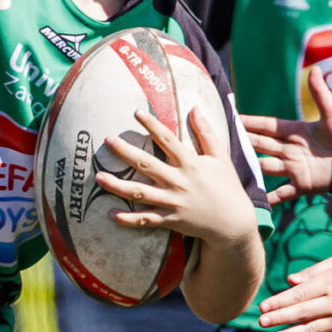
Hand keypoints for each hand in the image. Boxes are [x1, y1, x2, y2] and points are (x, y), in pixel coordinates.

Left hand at [94, 108, 255, 244]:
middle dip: (125, 151)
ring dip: (117, 186)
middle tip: (107, 140)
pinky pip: (146, 219)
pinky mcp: (170, 220)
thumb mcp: (220, 157)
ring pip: (139, 193)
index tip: (136, 112)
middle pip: (146, 164)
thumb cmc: (227, 186)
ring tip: (99, 177)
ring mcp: (173, 202)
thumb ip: (206, 133)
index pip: (168, 140)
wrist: (233, 222)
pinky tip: (110, 214)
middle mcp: (179, 181)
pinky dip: (128, 219)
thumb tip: (195, 108)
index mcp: (190, 164)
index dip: (152, 125)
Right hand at [238, 66, 331, 204]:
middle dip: (244, 142)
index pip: (268, 126)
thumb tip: (315, 70)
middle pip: (262, 145)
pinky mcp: (302, 184)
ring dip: (252, 167)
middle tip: (223, 139)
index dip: (251, 122)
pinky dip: (271, 198)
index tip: (233, 118)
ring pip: (267, 167)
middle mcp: (291, 149)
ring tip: (232, 168)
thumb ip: (321, 94)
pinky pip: (283, 192)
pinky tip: (256, 202)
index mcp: (296, 131)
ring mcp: (295, 168)